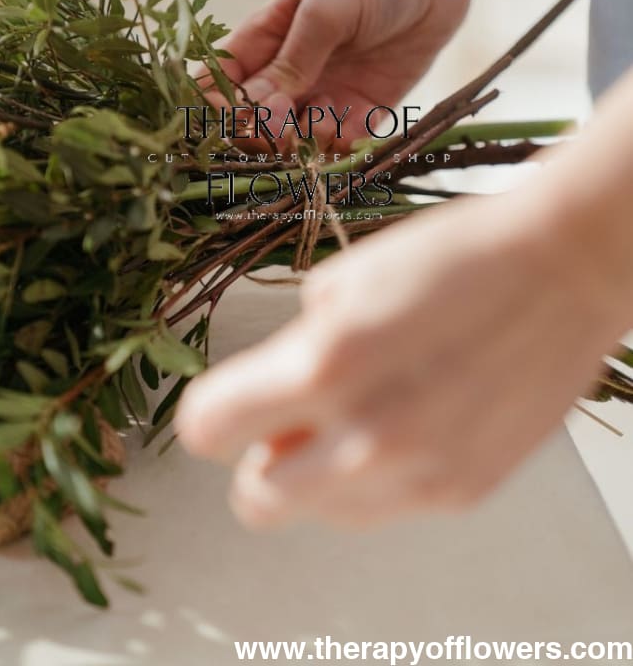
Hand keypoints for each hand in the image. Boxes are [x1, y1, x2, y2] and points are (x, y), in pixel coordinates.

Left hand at [176, 181, 628, 528]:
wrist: (561, 270)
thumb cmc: (455, 256)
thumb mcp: (348, 281)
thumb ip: (295, 350)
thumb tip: (276, 393)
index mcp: (327, 364)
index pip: (210, 429)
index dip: (212, 413)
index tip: (227, 403)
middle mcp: (367, 436)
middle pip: (257, 500)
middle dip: (258, 460)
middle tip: (287, 420)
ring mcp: (419, 473)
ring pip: (320, 513)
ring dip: (317, 474)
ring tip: (360, 412)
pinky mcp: (461, 491)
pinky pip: (384, 508)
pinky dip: (376, 477)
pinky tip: (408, 421)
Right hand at [219, 0, 472, 146]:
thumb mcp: (325, 8)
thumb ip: (293, 59)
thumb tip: (258, 108)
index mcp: (261, 44)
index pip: (216, 87)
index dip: (218, 110)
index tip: (242, 115)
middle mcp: (286, 76)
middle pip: (250, 125)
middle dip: (263, 135)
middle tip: (287, 126)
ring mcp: (322, 95)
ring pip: (294, 143)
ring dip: (306, 143)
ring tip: (330, 118)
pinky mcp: (360, 112)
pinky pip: (340, 145)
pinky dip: (345, 144)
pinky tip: (360, 119)